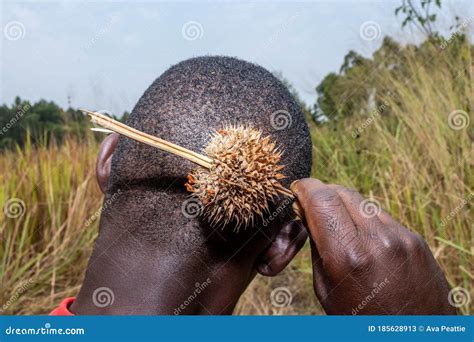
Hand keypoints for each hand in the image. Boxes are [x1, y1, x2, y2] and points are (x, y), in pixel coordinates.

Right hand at [291, 178, 455, 314]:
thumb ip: (318, 249)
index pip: (321, 199)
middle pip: (342, 192)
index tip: (297, 190)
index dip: (305, 188)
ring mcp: (401, 238)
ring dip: (344, 205)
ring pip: (362, 201)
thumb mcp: (326, 290)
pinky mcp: (415, 240)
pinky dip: (365, 219)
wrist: (415, 337)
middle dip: (323, 194)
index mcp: (348, 256)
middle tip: (313, 206)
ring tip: (337, 224)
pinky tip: (361, 237)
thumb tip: (310, 217)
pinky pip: (382, 216)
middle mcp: (377, 241)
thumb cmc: (363, 322)